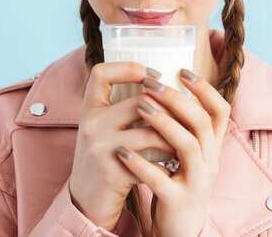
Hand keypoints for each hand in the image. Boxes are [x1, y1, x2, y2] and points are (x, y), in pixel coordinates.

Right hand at [69, 62, 175, 230]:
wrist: (86, 203)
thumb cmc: (104, 160)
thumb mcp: (102, 130)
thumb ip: (121, 110)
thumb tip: (162, 86)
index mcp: (89, 110)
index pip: (100, 73)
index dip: (128, 68)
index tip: (153, 75)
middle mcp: (91, 125)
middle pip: (139, 102)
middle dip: (169, 109)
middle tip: (185, 116)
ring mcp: (100, 149)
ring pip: (151, 132)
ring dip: (174, 137)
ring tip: (186, 140)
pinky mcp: (113, 173)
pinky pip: (151, 161)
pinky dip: (167, 162)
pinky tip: (175, 163)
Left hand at [115, 68, 230, 236]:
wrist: (181, 231)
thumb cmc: (179, 185)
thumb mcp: (189, 156)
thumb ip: (184, 128)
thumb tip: (165, 92)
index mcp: (213, 147)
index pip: (221, 110)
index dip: (205, 88)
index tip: (182, 69)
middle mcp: (210, 161)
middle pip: (202, 122)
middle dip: (177, 99)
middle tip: (152, 84)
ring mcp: (197, 182)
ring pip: (187, 146)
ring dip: (163, 123)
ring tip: (140, 107)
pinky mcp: (179, 201)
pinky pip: (161, 180)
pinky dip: (142, 164)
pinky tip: (122, 151)